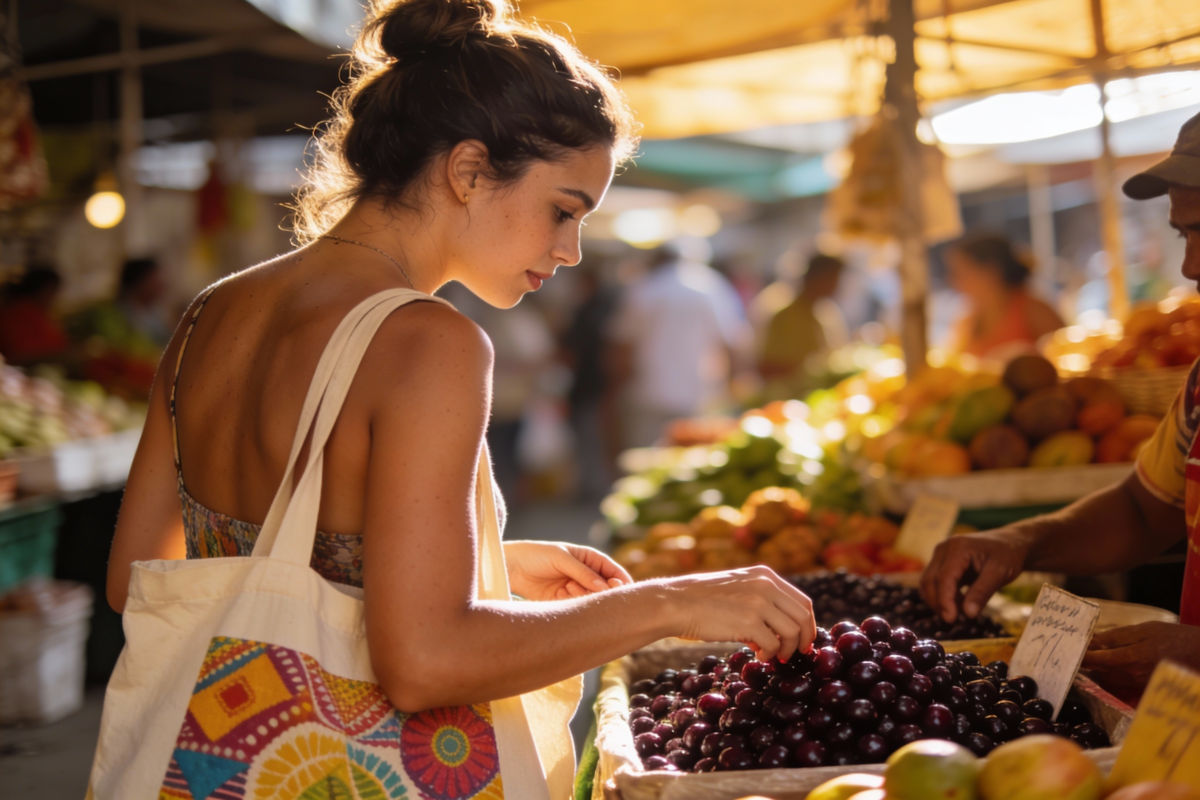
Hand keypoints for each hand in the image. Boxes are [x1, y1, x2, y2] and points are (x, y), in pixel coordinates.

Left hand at [503, 540, 631, 600]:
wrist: (510, 566)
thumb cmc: (536, 554)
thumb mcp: (561, 558)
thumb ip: (583, 573)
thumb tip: (605, 587)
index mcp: (589, 558)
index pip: (613, 570)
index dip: (620, 580)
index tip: (619, 588)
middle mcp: (585, 574)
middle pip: (605, 588)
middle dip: (603, 593)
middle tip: (596, 594)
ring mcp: (574, 587)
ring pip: (591, 599)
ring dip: (584, 596)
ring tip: (568, 587)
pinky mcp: (562, 600)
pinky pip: (576, 605)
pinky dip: (572, 602)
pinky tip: (560, 593)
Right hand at [663, 566, 815, 662]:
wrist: (676, 603)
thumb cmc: (702, 600)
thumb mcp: (738, 588)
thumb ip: (762, 601)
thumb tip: (782, 631)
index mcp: (765, 575)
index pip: (802, 601)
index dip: (808, 624)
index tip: (804, 640)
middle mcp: (766, 585)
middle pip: (803, 616)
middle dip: (804, 639)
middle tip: (797, 654)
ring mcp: (759, 603)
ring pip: (792, 632)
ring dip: (786, 649)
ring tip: (772, 657)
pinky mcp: (749, 622)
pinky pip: (773, 644)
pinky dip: (769, 655)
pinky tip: (757, 657)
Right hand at [920, 529, 1031, 622]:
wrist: (1010, 542)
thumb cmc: (1008, 555)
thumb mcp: (1000, 573)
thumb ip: (982, 592)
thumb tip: (968, 614)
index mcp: (957, 548)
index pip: (943, 578)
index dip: (944, 600)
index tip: (951, 620)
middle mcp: (944, 549)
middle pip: (930, 580)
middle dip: (938, 603)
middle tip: (953, 620)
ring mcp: (940, 555)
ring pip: (928, 582)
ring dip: (937, 600)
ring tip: (957, 612)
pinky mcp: (941, 562)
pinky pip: (934, 582)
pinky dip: (942, 595)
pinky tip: (957, 603)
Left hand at [1083, 621, 1199, 695]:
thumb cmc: (1176, 638)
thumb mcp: (1146, 630)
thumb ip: (1117, 637)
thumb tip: (1093, 640)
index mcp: (1130, 659)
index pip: (1094, 660)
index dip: (1079, 656)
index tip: (1069, 649)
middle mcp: (1132, 677)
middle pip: (1098, 674)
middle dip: (1089, 663)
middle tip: (1082, 650)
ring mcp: (1140, 687)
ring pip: (1109, 681)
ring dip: (1101, 670)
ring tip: (1100, 656)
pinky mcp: (1146, 692)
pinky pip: (1123, 687)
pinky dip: (1115, 677)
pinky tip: (1117, 666)